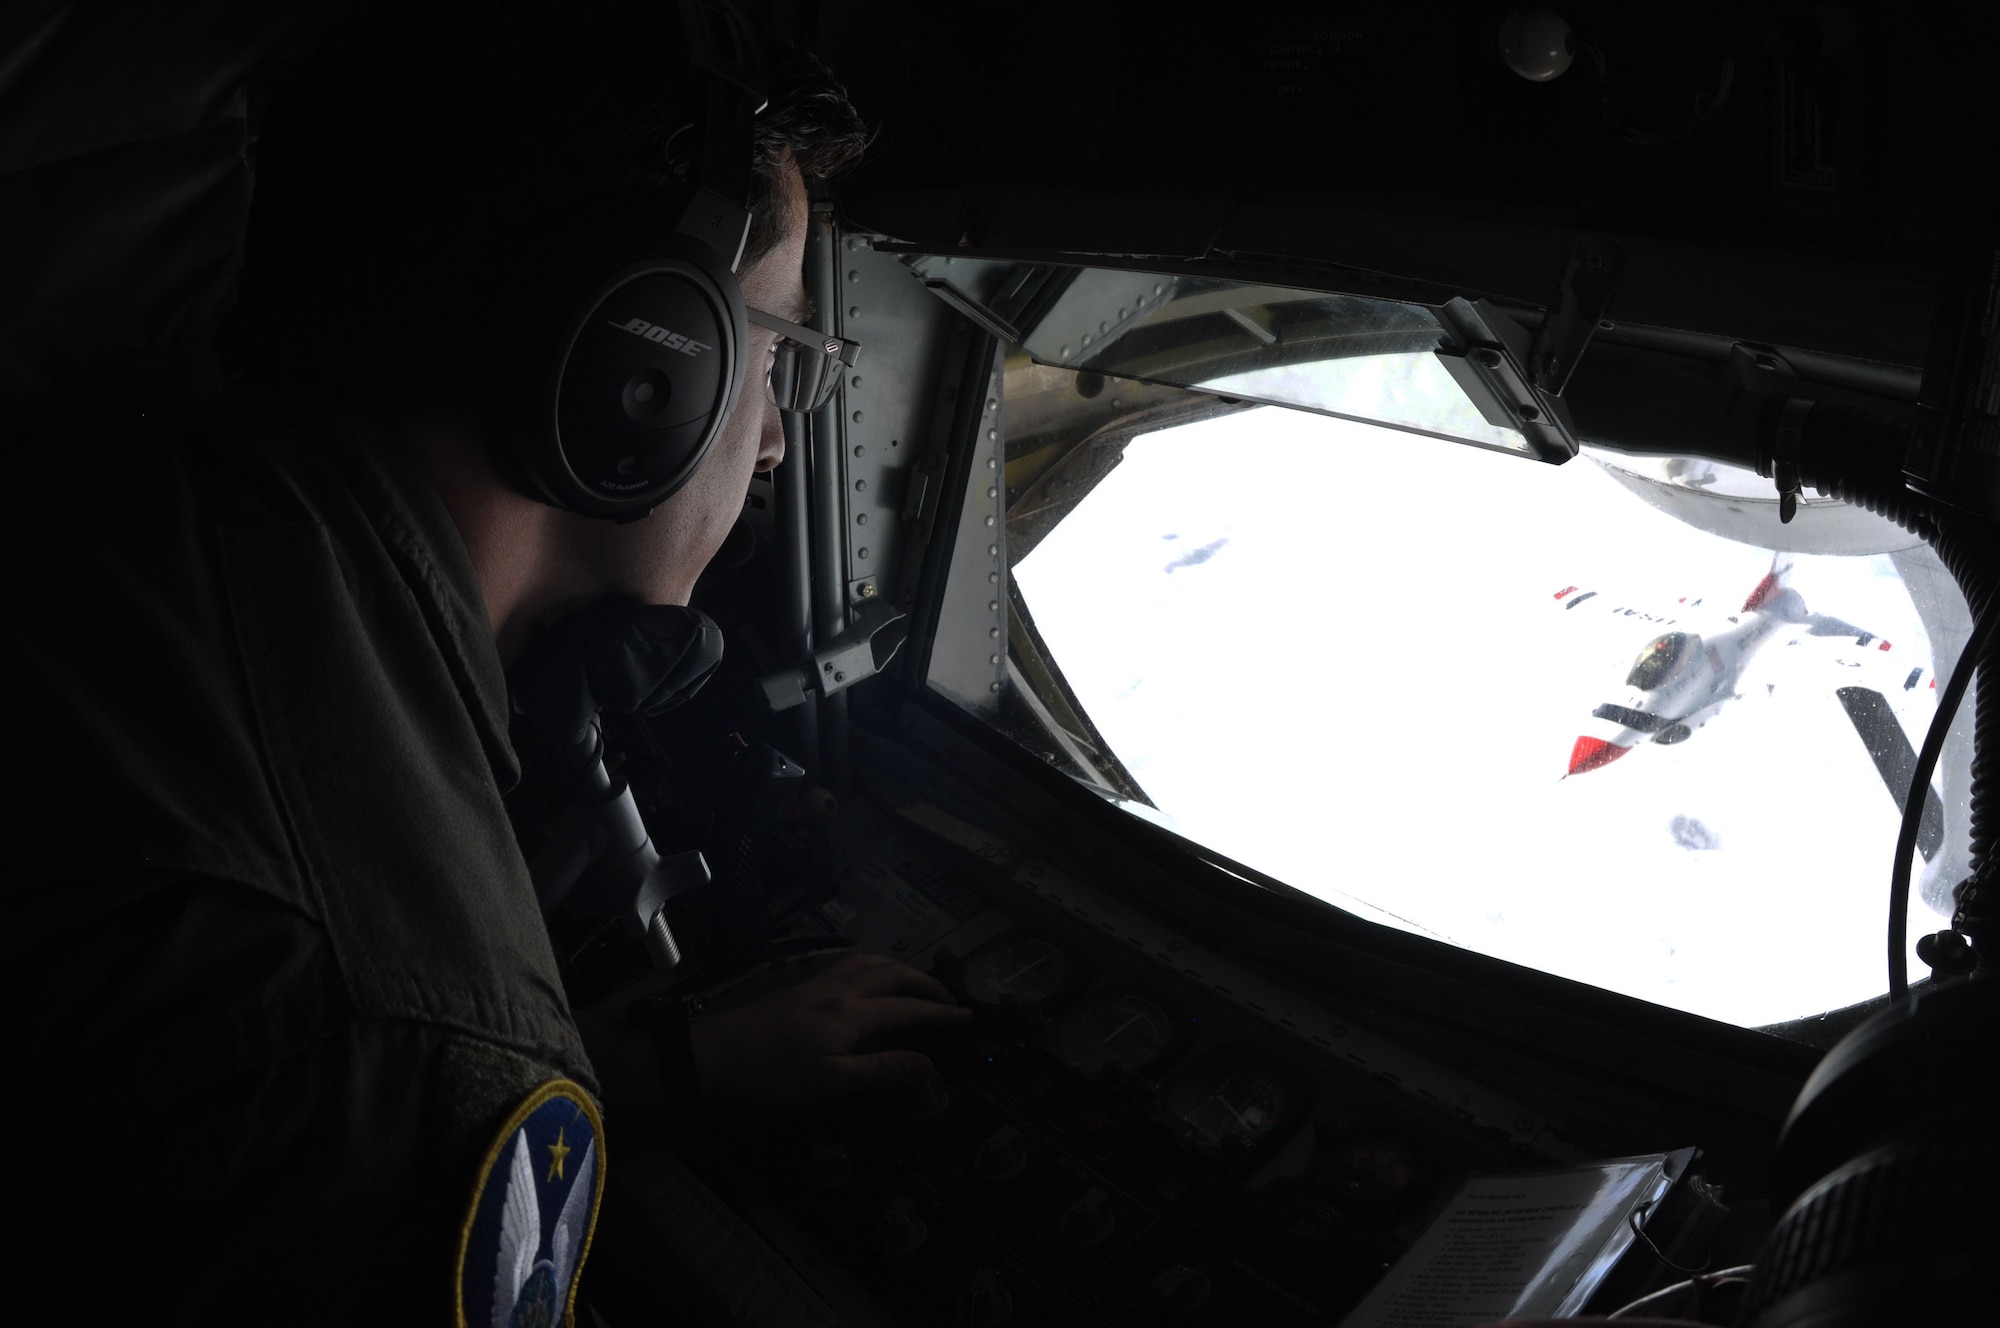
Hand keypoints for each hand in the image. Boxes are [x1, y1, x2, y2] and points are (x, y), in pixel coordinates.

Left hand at [688, 952, 972, 1109]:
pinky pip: (855, 963)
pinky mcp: (808, 985)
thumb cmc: (777, 1073)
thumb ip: (883, 1070)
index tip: (968, 1018)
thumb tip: (929, 1065)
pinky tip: (874, 978)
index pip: (911, 1009)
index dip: (942, 1014)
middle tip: (951, 1001)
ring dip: (904, 971)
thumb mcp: (833, 1081)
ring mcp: (824, 982)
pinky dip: (878, 965)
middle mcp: (844, 988)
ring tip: (920, 986)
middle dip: (929, 985)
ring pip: (875, 962)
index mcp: (855, 1012)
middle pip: (897, 975)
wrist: (722, 1051)